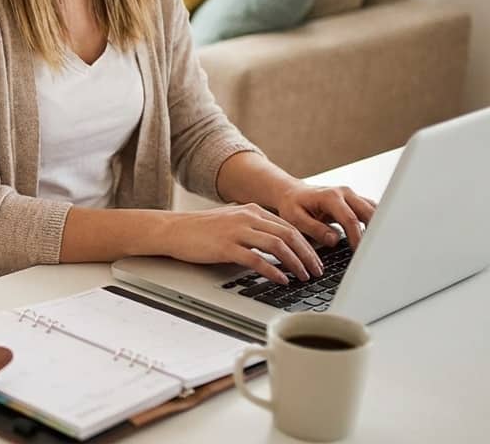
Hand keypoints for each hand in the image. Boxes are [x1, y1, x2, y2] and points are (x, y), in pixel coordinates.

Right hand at [163, 203, 323, 284]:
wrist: (173, 230)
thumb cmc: (201, 230)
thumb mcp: (232, 221)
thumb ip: (254, 228)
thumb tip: (278, 244)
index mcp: (252, 210)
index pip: (289, 226)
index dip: (307, 245)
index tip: (316, 260)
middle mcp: (247, 217)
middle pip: (289, 235)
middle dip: (308, 255)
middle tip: (316, 271)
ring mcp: (236, 231)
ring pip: (277, 245)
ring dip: (295, 263)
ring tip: (303, 277)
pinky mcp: (225, 246)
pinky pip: (256, 259)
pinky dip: (272, 271)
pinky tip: (281, 280)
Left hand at [275, 182, 377, 249]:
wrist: (292, 193)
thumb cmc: (292, 205)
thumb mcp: (295, 218)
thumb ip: (314, 229)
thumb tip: (334, 240)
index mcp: (330, 196)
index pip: (350, 219)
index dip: (357, 238)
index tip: (360, 253)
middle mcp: (345, 193)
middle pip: (369, 213)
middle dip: (374, 233)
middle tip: (375, 253)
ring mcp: (352, 196)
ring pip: (374, 211)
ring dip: (377, 228)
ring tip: (377, 247)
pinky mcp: (355, 201)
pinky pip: (371, 211)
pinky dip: (374, 224)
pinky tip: (373, 239)